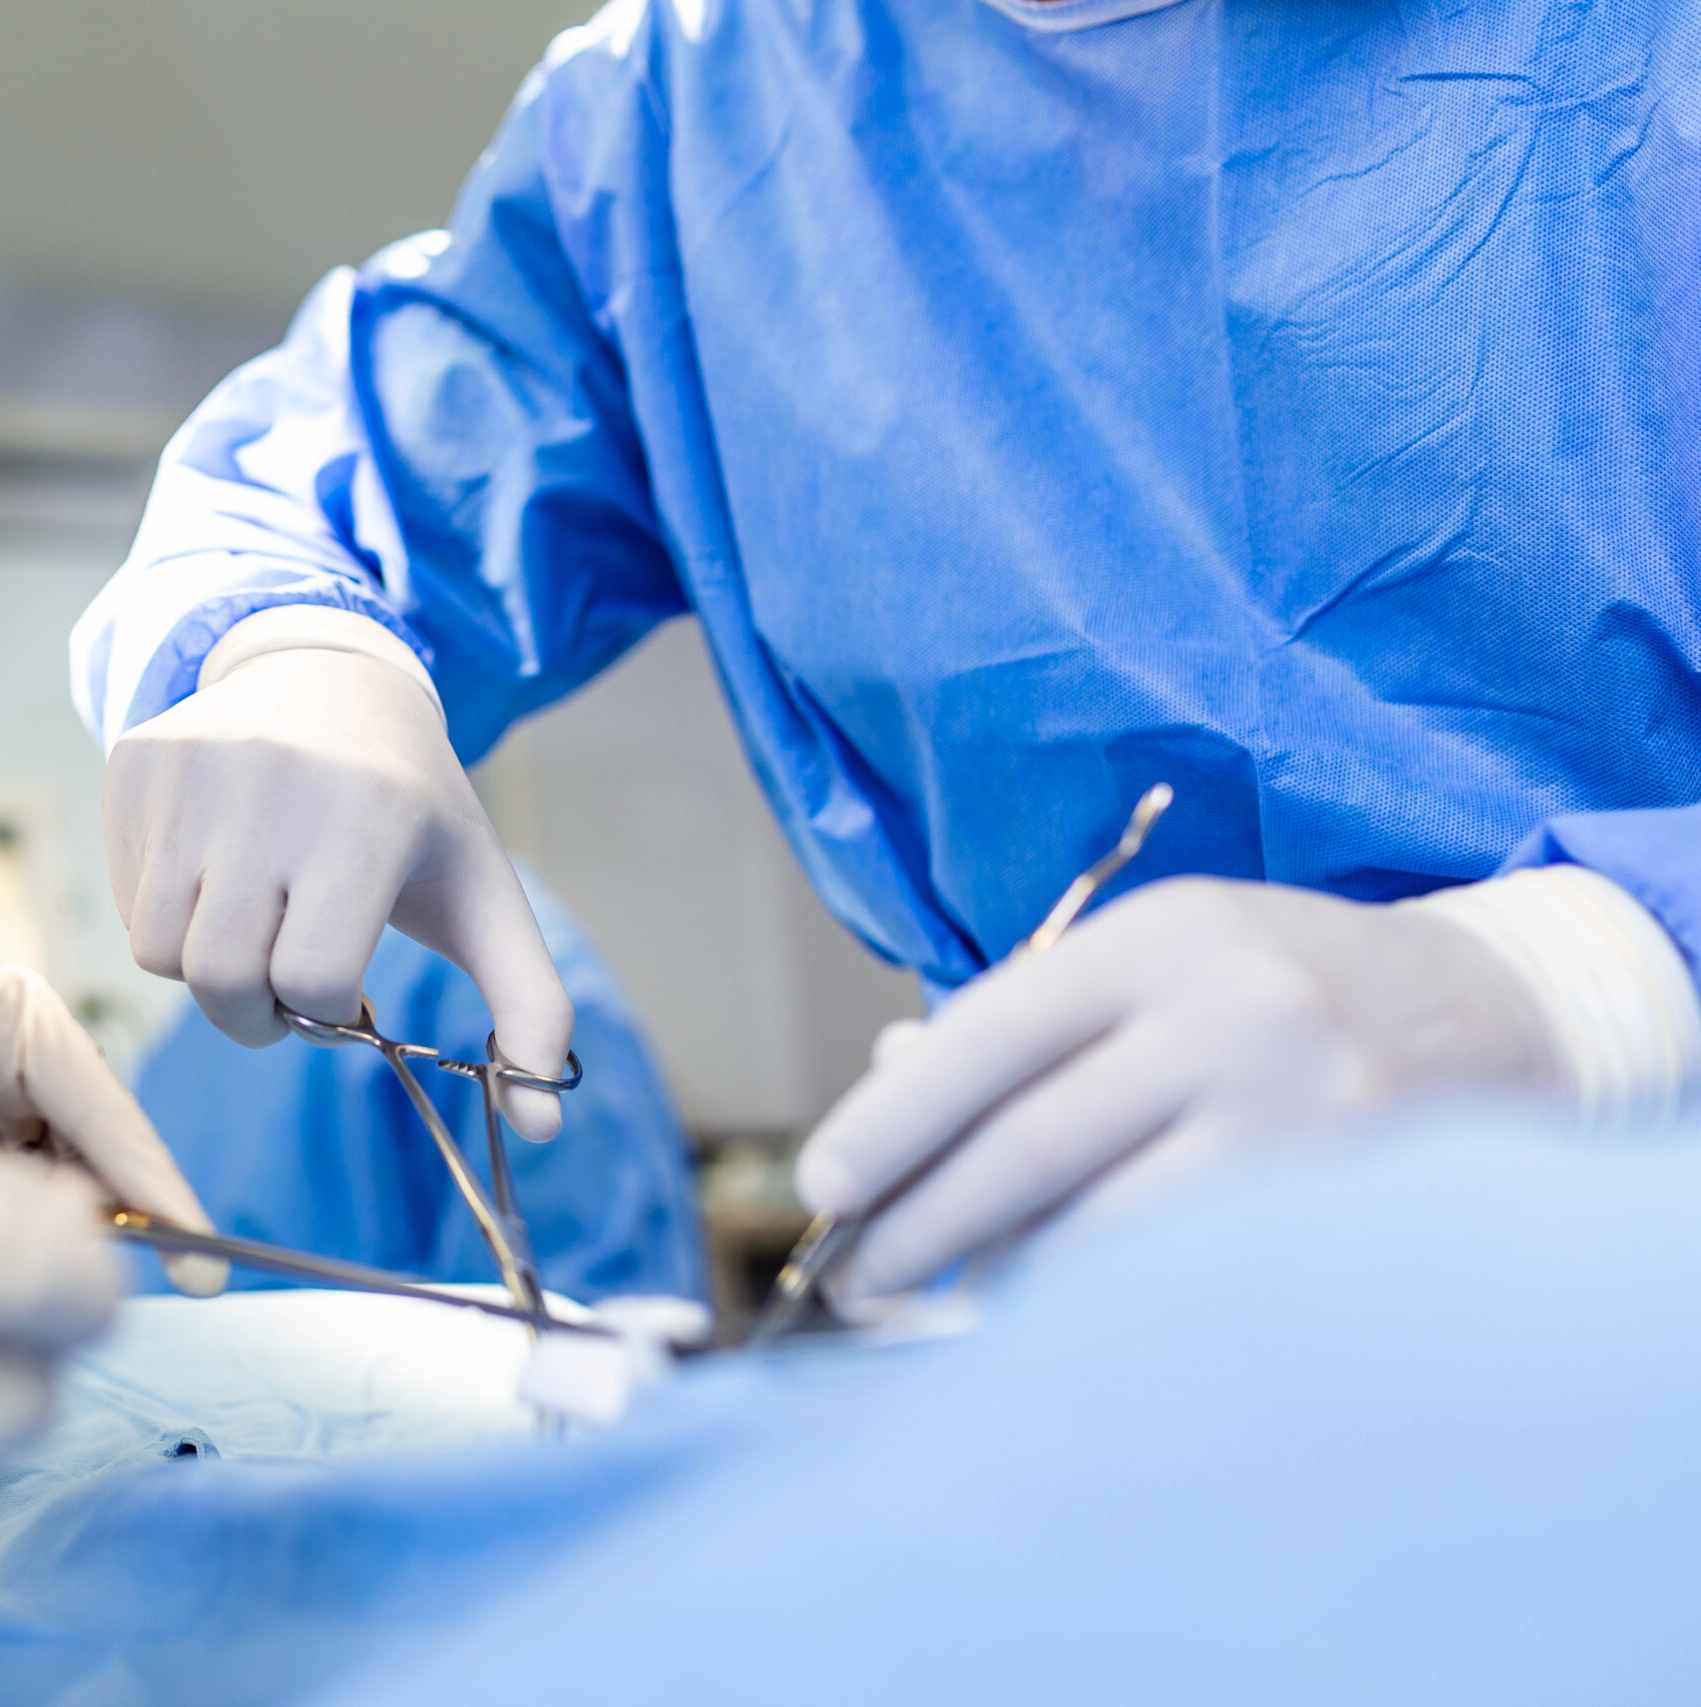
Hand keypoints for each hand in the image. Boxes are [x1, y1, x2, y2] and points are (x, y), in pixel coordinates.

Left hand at [0, 969, 223, 1294]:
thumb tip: (50, 1260)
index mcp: (20, 1015)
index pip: (111, 1116)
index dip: (159, 1193)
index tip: (203, 1263)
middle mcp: (27, 1051)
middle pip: (103, 1155)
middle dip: (111, 1227)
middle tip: (122, 1302)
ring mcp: (7, 1096)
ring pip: (68, 1186)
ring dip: (54, 1240)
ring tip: (41, 1291)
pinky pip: (23, 1201)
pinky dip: (15, 1241)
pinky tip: (4, 1277)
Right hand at [101, 647, 573, 1136]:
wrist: (331, 675)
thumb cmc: (413, 809)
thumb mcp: (484, 893)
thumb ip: (530, 1010)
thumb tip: (541, 1131)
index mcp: (367, 817)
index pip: (312, 980)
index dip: (325, 1008)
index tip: (342, 988)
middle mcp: (270, 783)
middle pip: (223, 979)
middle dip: (255, 1011)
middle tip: (285, 980)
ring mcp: (192, 769)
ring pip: (157, 951)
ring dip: (205, 965)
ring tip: (253, 923)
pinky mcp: (136, 762)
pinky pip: (122, 898)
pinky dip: (163, 912)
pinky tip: (213, 870)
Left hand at [793, 877, 1563, 1306]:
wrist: (1487, 1011)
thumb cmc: (1273, 985)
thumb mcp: (1151, 959)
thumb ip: (1022, 1019)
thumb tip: (886, 1079)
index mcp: (1159, 939)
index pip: (987, 1040)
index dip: (892, 1124)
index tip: (822, 1189)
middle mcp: (1230, 1017)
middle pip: (1029, 1147)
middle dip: (922, 1223)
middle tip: (854, 1274)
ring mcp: (1297, 1115)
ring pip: (1101, 1230)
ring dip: (999, 1275)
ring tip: (934, 1294)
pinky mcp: (1341, 1202)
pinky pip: (1178, 1274)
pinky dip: (1094, 1295)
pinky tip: (1044, 1306)